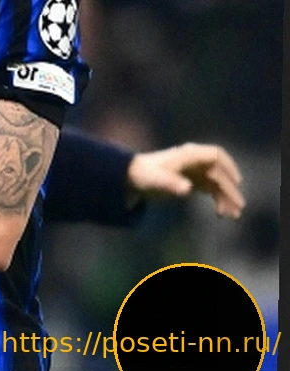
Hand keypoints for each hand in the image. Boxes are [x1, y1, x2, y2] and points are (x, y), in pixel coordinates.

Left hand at [126, 142, 244, 218]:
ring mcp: (195, 171)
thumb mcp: (156, 180)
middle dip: (230, 190)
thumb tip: (187, 188)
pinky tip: (221, 213)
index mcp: (188, 155)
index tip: (237, 181)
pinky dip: (218, 200)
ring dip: (226, 198)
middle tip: (239, 208)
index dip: (229, 166)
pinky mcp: (192, 181)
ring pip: (218, 183)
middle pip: (220, 173)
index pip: (215, 156)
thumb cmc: (144, 175)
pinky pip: (211, 190)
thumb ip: (171, 183)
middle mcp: (194, 161)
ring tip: (233, 215)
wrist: (132, 178)